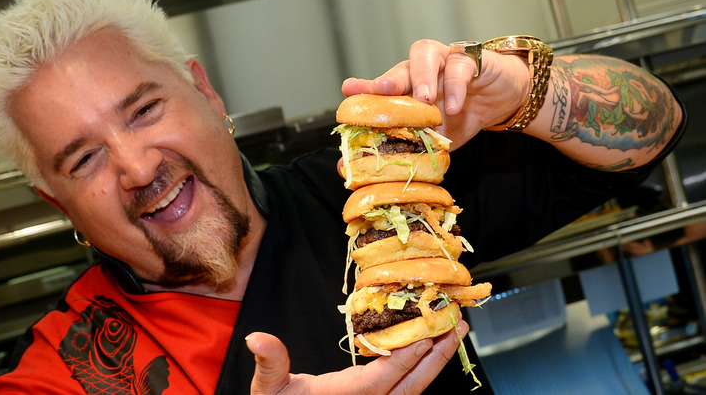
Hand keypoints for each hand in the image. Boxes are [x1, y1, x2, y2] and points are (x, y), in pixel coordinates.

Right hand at [245, 318, 469, 394]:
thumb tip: (258, 339)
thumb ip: (270, 363)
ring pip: (412, 391)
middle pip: (410, 387)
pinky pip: (404, 392)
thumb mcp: (268, 390)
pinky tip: (428, 355)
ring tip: (451, 336)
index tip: (429, 333)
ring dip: (434, 364)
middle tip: (458, 328)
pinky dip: (420, 372)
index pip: (383, 379)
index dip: (407, 357)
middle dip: (437, 357)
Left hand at [341, 39, 528, 148]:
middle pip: (401, 67)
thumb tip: (348, 169)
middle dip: (390, 78)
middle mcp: (421, 70)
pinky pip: (461, 67)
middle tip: (384, 90)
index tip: (348, 89)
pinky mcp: (472, 59)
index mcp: (407, 88)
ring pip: (426, 54)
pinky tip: (454, 106)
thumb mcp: (431, 140)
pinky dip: (457, 86)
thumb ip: (400, 150)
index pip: (382, 86)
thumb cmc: (461, 116)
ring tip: (425, 98)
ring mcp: (444, 61)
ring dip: (423, 76)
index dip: (365, 86)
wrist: (503, 101)